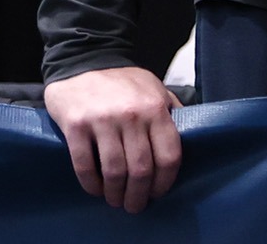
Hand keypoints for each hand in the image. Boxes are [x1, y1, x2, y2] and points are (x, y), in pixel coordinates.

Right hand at [42, 67, 182, 213]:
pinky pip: (84, 164)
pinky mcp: (76, 125)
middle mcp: (132, 116)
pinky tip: (96, 190)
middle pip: (142, 169)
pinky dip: (91, 184)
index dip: (165, 181)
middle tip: (135, 206)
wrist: (84, 60)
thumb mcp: (155, 90)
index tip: (159, 193)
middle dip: (140, 194)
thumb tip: (190, 137)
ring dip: (115, 193)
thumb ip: (171, 113)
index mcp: (157, 108)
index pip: (170, 155)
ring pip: (114, 171)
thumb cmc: (124, 81)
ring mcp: (103, 121)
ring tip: (115, 201)